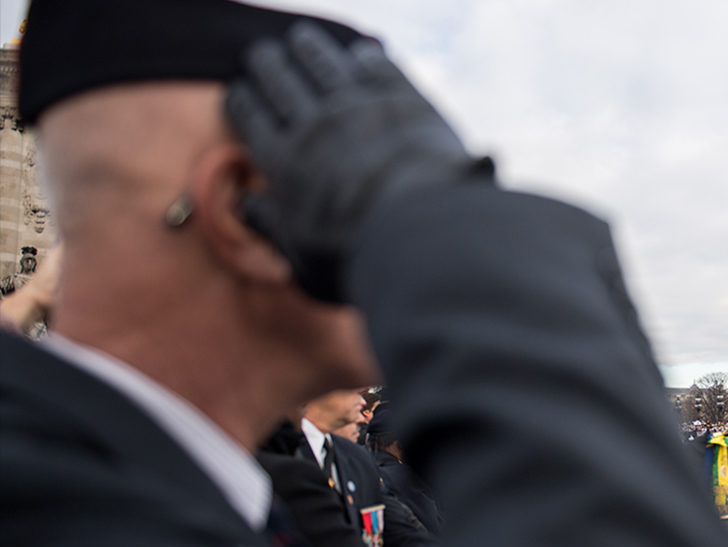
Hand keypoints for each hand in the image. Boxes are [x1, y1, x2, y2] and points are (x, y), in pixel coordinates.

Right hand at [226, 23, 491, 302]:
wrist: (422, 231)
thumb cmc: (359, 258)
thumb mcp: (303, 260)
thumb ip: (272, 228)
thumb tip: (246, 206)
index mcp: (284, 163)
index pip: (252, 120)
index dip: (243, 102)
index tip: (238, 90)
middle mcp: (315, 126)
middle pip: (283, 83)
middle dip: (268, 65)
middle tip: (261, 53)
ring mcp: (360, 107)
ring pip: (325, 64)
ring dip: (310, 48)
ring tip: (302, 38)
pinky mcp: (404, 99)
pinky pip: (377, 68)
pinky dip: (365, 58)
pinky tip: (361, 54)